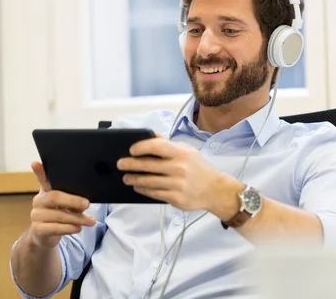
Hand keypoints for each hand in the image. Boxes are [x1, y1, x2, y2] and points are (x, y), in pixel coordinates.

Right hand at [27, 162, 95, 249]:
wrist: (44, 236)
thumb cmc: (59, 215)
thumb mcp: (66, 204)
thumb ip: (72, 197)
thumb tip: (86, 199)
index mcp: (46, 191)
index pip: (42, 179)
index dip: (39, 171)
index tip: (35, 162)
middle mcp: (38, 201)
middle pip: (54, 197)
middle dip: (73, 201)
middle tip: (87, 204)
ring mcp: (35, 215)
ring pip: (58, 215)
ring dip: (77, 218)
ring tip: (90, 221)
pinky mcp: (37, 229)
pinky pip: (55, 228)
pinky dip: (69, 228)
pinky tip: (78, 228)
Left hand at [117, 138, 242, 213]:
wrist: (215, 189)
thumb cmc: (198, 168)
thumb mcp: (188, 151)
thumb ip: (169, 145)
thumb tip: (150, 137)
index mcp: (181, 153)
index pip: (156, 146)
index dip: (140, 147)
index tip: (131, 150)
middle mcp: (179, 168)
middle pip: (148, 165)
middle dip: (130, 164)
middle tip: (121, 164)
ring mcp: (177, 184)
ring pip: (148, 181)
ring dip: (133, 179)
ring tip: (126, 177)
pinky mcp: (175, 198)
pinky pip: (154, 193)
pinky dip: (143, 190)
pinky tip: (138, 187)